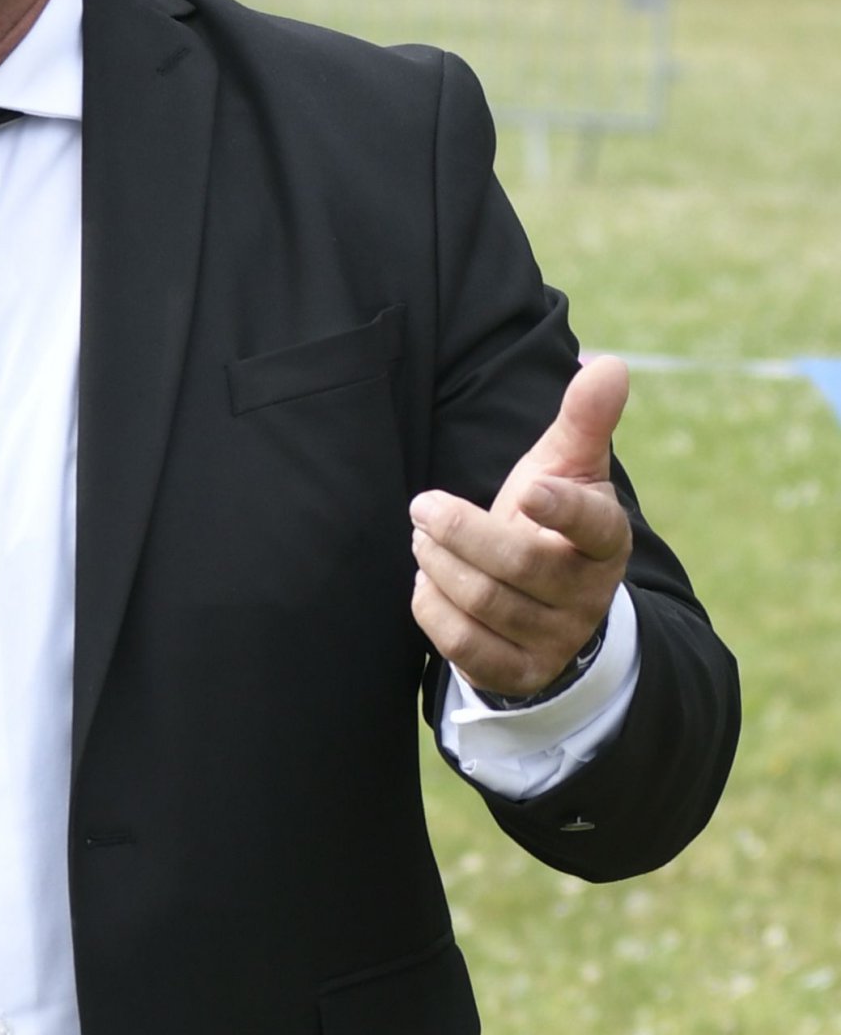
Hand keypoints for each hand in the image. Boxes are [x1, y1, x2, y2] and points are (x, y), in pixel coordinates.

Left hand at [409, 358, 632, 701]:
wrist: (546, 602)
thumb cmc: (549, 517)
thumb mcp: (567, 466)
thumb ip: (584, 418)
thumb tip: (611, 363)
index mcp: (605, 538)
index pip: (594, 527)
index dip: (564, 509)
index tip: (529, 489)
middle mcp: (588, 594)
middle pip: (520, 565)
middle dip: (461, 531)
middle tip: (425, 505)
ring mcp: (556, 638)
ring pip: (486, 604)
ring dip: (440, 564)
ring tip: (423, 536)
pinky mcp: (519, 671)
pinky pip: (466, 646)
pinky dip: (433, 608)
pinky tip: (427, 581)